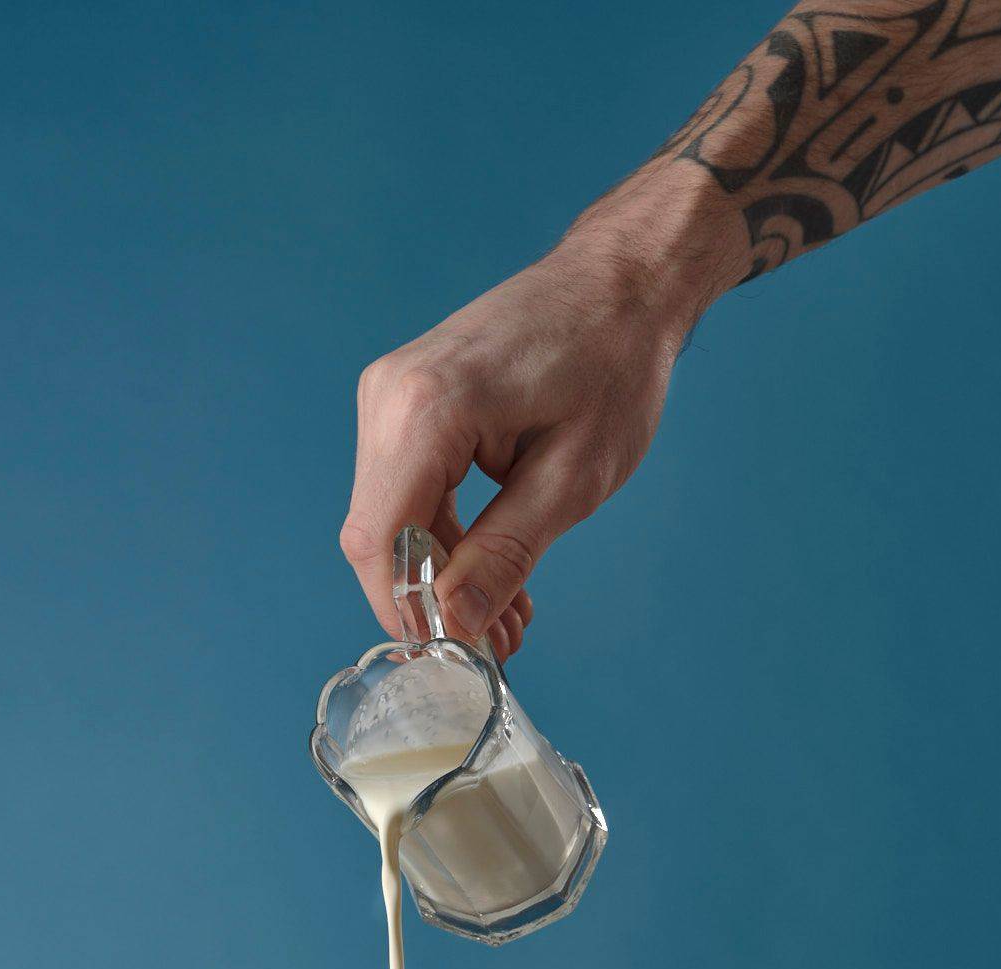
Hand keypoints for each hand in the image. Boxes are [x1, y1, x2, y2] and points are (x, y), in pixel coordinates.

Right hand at [340, 188, 736, 658]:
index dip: (409, 611)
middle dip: (430, 603)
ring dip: (443, 578)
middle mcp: (389, 398)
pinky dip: (446, 540)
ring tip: (509, 620)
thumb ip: (506, 553)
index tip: (455, 655)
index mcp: (426, 409)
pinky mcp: (405, 403)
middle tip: (496, 648)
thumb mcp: (573, 478)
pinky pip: (408, 493)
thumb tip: (456, 623)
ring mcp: (391, 397)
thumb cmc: (612, 362)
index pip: (382, 541)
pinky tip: (495, 574)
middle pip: (379, 538)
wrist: (621, 281)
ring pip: (392, 523)